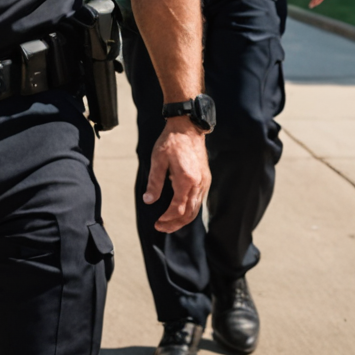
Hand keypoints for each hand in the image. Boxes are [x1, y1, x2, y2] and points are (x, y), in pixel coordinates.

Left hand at [143, 116, 209, 231]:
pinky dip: (190, 210)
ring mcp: (204, 182)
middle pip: (190, 213)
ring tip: (169, 223)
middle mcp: (198, 183)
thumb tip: (148, 200)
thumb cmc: (171, 141)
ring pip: (196, 209)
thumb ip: (154, 182)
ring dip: (183, 219)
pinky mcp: (206, 179)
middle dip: (175, 224)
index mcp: (186, 180)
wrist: (188, 127)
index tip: (157, 223)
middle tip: (161, 227)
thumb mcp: (158, 160)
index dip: (167, 219)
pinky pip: (199, 200)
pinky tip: (180, 210)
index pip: (178, 209)